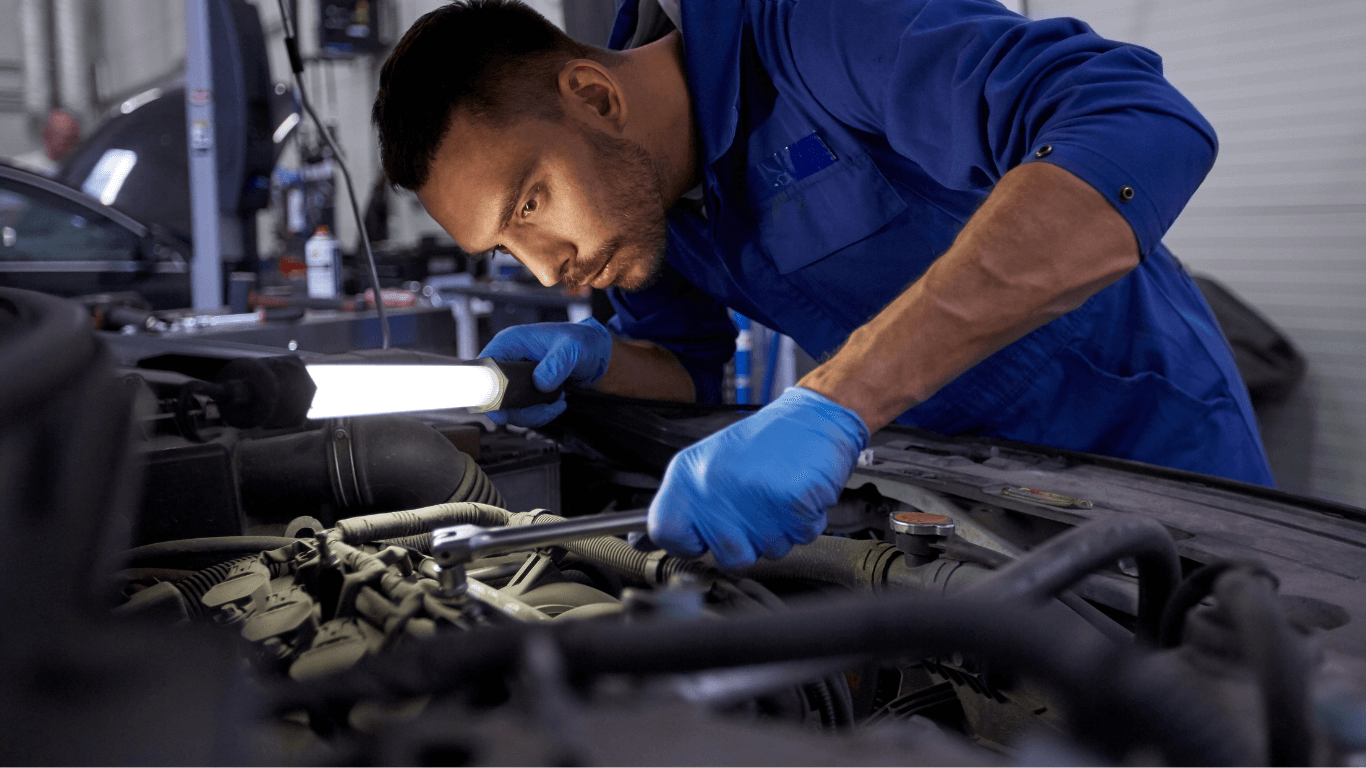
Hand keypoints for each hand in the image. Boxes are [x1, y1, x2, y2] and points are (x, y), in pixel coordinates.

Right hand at [477, 318, 612, 426]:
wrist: (595, 352)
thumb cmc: (581, 340)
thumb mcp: (572, 348)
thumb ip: (557, 364)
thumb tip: (541, 383)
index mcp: (510, 343)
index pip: (484, 369)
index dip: (487, 392)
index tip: (502, 409)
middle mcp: (508, 361)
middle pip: (493, 396)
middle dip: (517, 410)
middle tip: (542, 409)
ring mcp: (515, 378)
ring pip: (509, 409)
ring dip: (532, 414)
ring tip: (557, 403)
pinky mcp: (525, 391)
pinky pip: (522, 411)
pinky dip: (539, 414)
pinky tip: (557, 404)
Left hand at [648, 387, 868, 569]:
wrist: (814, 415)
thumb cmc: (765, 442)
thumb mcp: (709, 464)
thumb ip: (683, 504)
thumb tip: (644, 541)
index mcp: (687, 474)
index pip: (663, 532)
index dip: (687, 542)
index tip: (702, 536)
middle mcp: (714, 485)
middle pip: (727, 556)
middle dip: (750, 541)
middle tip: (757, 508)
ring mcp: (754, 496)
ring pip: (769, 551)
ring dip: (780, 531)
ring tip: (779, 495)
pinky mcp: (792, 501)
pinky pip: (801, 537)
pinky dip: (806, 522)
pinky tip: (798, 493)